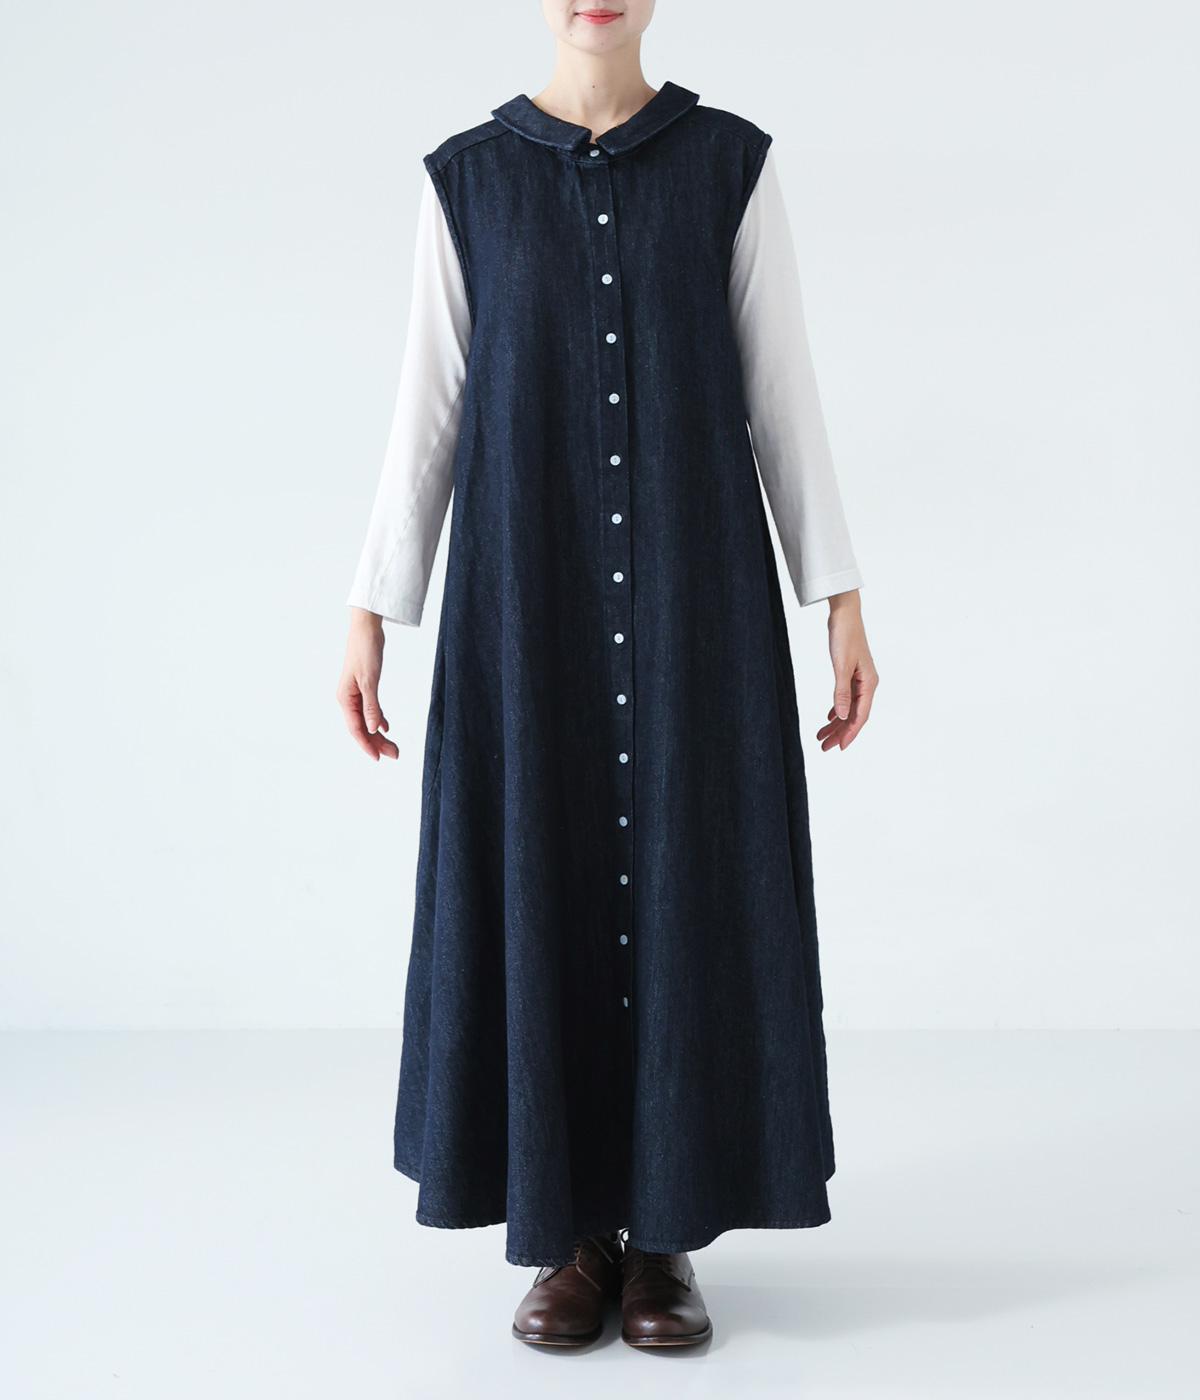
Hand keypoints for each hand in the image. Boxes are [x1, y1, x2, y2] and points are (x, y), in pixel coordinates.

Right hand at [336, 609, 399, 760]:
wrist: (366, 629)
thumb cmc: (365, 651)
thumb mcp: (370, 680)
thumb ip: (371, 706)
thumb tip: (373, 729)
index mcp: (345, 698)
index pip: (356, 728)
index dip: (367, 745)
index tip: (378, 758)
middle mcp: (348, 699)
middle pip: (362, 727)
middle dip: (377, 743)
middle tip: (395, 754)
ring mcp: (356, 693)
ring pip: (367, 720)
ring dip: (379, 734)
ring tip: (394, 747)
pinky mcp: (365, 687)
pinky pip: (371, 709)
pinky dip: (379, 719)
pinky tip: (387, 727)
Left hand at [816, 590, 877, 751]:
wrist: (845, 614)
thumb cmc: (844, 636)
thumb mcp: (840, 666)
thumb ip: (840, 692)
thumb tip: (840, 717)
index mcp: (868, 683)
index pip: (860, 716)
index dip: (850, 733)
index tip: (839, 748)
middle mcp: (867, 684)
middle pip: (854, 715)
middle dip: (840, 733)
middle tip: (824, 747)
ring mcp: (860, 679)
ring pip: (848, 708)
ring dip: (836, 723)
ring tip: (821, 736)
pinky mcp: (852, 674)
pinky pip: (846, 698)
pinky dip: (837, 709)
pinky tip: (829, 717)